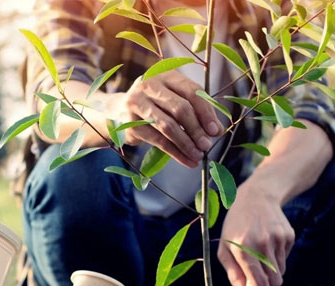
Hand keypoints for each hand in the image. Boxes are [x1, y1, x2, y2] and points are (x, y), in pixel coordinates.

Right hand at [108, 71, 223, 167]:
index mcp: (165, 75)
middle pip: (180, 108)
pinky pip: (158, 140)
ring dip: (186, 144)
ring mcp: (137, 103)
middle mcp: (149, 85)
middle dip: (196, 130)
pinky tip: (187, 160)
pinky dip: (175, 152)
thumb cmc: (154, 105)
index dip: (206, 112)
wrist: (117, 111)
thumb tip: (217, 131)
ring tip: (198, 156)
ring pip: (168, 126)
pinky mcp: (130, 122)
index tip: (215, 130)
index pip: (191, 91)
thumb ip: (196, 111)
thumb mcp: (174, 101)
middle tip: (207, 145)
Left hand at [217, 180, 294, 285]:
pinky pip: (285, 259)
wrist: (256, 197)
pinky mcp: (289, 236)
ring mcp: (277, 239)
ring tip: (260, 254)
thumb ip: (234, 275)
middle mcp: (262, 244)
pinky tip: (268, 243)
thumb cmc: (236, 226)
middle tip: (258, 279)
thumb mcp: (226, 249)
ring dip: (271, 271)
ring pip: (280, 272)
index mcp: (243, 248)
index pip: (258, 281)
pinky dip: (277, 258)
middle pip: (274, 282)